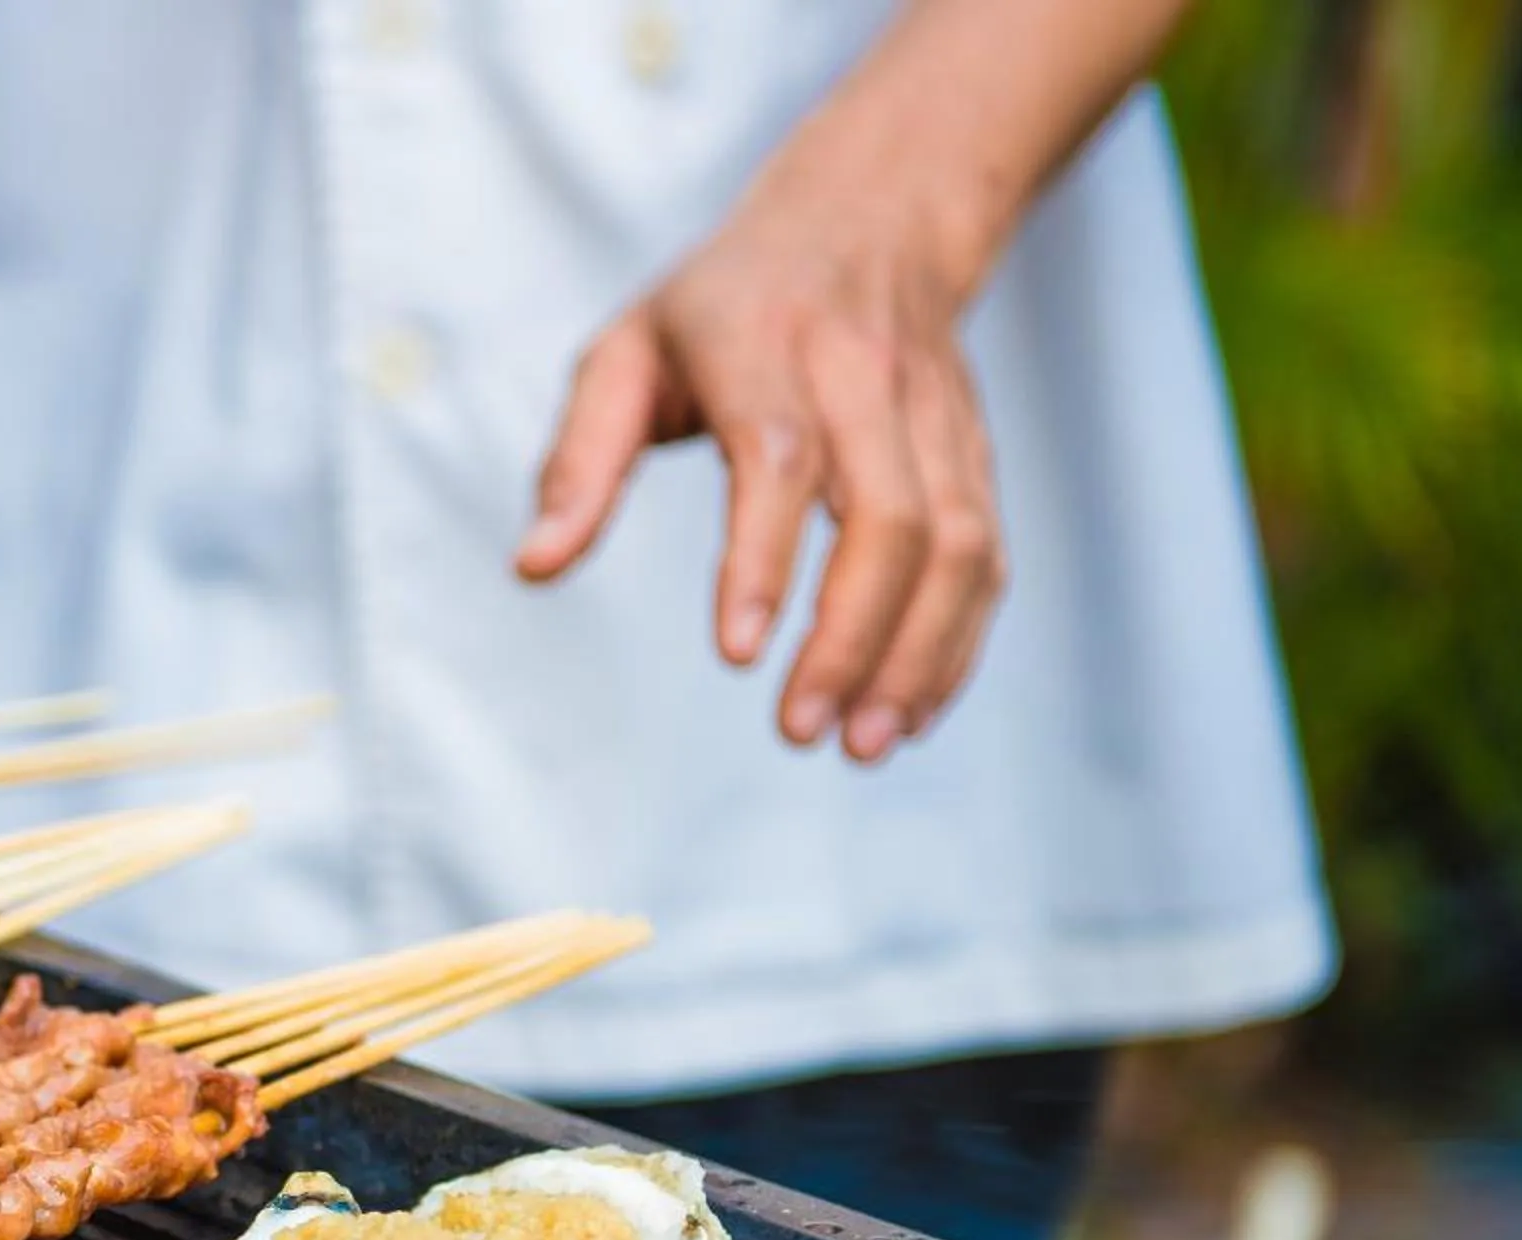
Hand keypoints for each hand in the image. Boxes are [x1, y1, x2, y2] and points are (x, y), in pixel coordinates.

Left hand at [514, 117, 1007, 764]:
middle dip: (850, 636)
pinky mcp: (974, 451)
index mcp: (763, 343)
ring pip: (956, 542)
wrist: (874, 213)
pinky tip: (911, 711)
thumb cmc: (720, 306)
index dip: (762, 556)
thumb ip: (578, 460)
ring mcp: (933, 414)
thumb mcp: (625, 352)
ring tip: (861, 744)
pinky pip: (986, 554)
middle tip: (799, 730)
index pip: (777, 457)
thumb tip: (534, 566)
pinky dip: (956, 642)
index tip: (736, 652)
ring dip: (915, 654)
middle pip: (888, 515)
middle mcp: (863, 375)